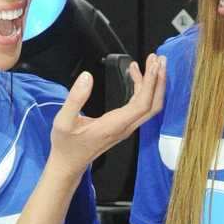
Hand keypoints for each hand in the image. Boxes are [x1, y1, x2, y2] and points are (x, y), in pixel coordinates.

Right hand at [49, 53, 165, 176]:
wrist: (69, 164)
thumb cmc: (66, 145)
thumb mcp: (63, 121)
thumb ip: (75, 99)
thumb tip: (86, 77)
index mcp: (114, 125)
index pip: (142, 104)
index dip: (151, 83)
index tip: (153, 65)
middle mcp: (126, 127)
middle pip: (153, 105)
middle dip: (159, 81)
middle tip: (159, 59)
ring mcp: (127, 127)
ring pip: (149, 106)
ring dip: (153, 84)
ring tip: (151, 63)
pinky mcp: (124, 125)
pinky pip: (140, 106)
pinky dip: (142, 89)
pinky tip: (135, 75)